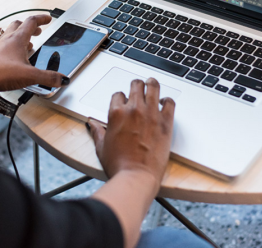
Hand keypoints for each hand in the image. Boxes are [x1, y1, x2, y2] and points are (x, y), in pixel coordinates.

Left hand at [0, 14, 66, 93]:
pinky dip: (9, 47)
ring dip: (19, 36)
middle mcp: (6, 40)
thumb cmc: (0, 73)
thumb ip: (48, 78)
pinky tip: (12, 58)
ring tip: (27, 44)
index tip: (48, 18)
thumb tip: (62, 79)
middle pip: (18, 25)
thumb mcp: (30, 76)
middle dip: (30, 26)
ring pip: (9, 34)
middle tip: (37, 31)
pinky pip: (1, 46)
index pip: (32, 22)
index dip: (42, 19)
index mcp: (17, 39)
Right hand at [88, 78, 174, 192]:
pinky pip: (170, 102)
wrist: (136, 176)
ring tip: (152, 84)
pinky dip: (168, 100)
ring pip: (153, 87)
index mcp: (116, 113)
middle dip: (136, 86)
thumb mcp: (101, 146)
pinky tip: (165, 103)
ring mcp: (151, 114)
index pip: (118, 94)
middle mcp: (134, 109)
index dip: (121, 98)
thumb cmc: (119, 164)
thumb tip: (91, 123)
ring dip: (152, 84)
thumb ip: (97, 131)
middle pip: (136, 85)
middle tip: (139, 88)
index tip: (124, 103)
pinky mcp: (165, 122)